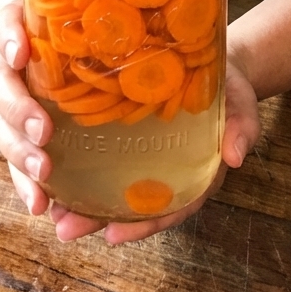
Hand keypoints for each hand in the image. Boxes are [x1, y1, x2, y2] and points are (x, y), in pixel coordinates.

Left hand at [0, 1, 260, 244]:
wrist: (210, 58)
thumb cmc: (227, 86)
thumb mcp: (240, 102)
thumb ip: (240, 127)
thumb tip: (235, 155)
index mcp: (194, 172)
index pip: (170, 207)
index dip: (144, 224)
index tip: (114, 234)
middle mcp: (163, 172)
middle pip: (130, 205)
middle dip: (97, 219)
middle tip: (65, 228)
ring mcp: (142, 156)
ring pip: (109, 188)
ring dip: (80, 202)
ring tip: (50, 211)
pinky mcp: (123, 134)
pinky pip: (99, 157)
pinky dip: (77, 168)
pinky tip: (51, 170)